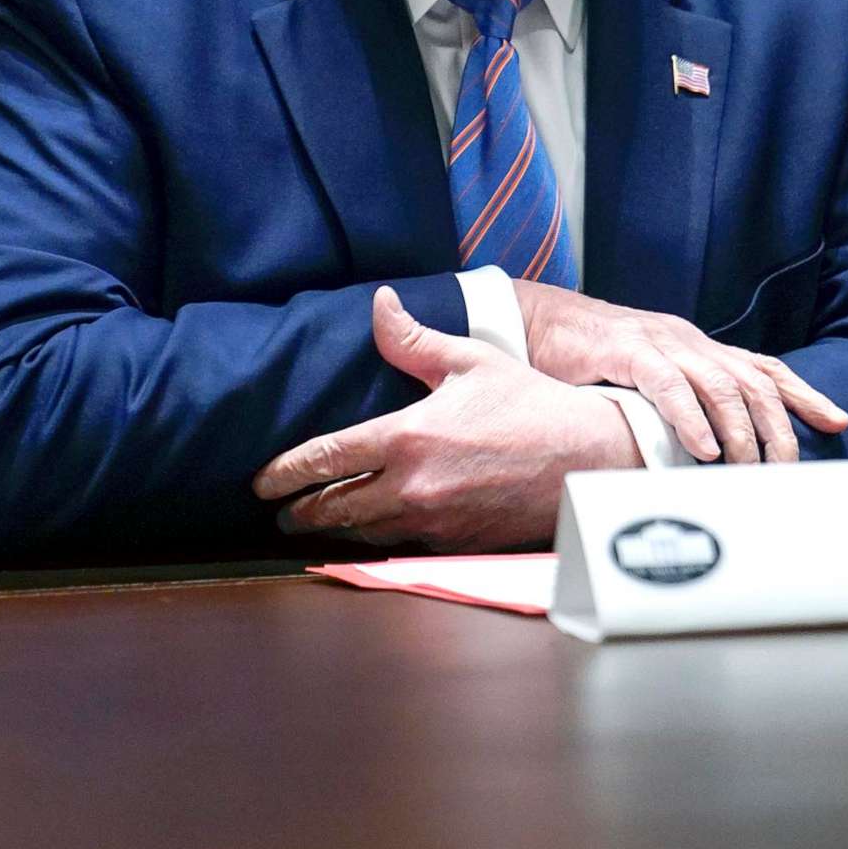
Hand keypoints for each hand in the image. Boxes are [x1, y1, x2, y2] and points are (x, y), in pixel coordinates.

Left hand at [252, 287, 641, 550]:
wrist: (586, 460)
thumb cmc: (532, 405)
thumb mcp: (471, 362)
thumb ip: (413, 340)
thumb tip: (378, 304)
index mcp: (408, 436)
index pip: (326, 458)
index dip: (285, 472)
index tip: (261, 482)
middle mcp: (412, 485)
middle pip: (333, 506)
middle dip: (298, 511)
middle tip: (278, 512)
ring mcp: (432, 521)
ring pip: (363, 531)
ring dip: (335, 527)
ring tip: (316, 522)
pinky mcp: (455, 544)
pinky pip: (401, 544)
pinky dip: (379, 537)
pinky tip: (371, 532)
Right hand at [513, 281, 847, 463]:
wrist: (540, 319)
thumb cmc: (594, 358)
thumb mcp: (649, 376)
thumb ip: (682, 402)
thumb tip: (713, 450)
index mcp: (700, 348)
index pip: (764, 368)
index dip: (803, 393)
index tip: (837, 421)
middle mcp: (690, 342)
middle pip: (753, 383)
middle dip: (778, 428)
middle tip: (787, 470)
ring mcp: (661, 343)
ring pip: (720, 386)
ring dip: (739, 432)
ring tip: (747, 468)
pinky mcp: (627, 351)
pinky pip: (668, 385)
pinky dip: (690, 420)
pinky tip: (702, 449)